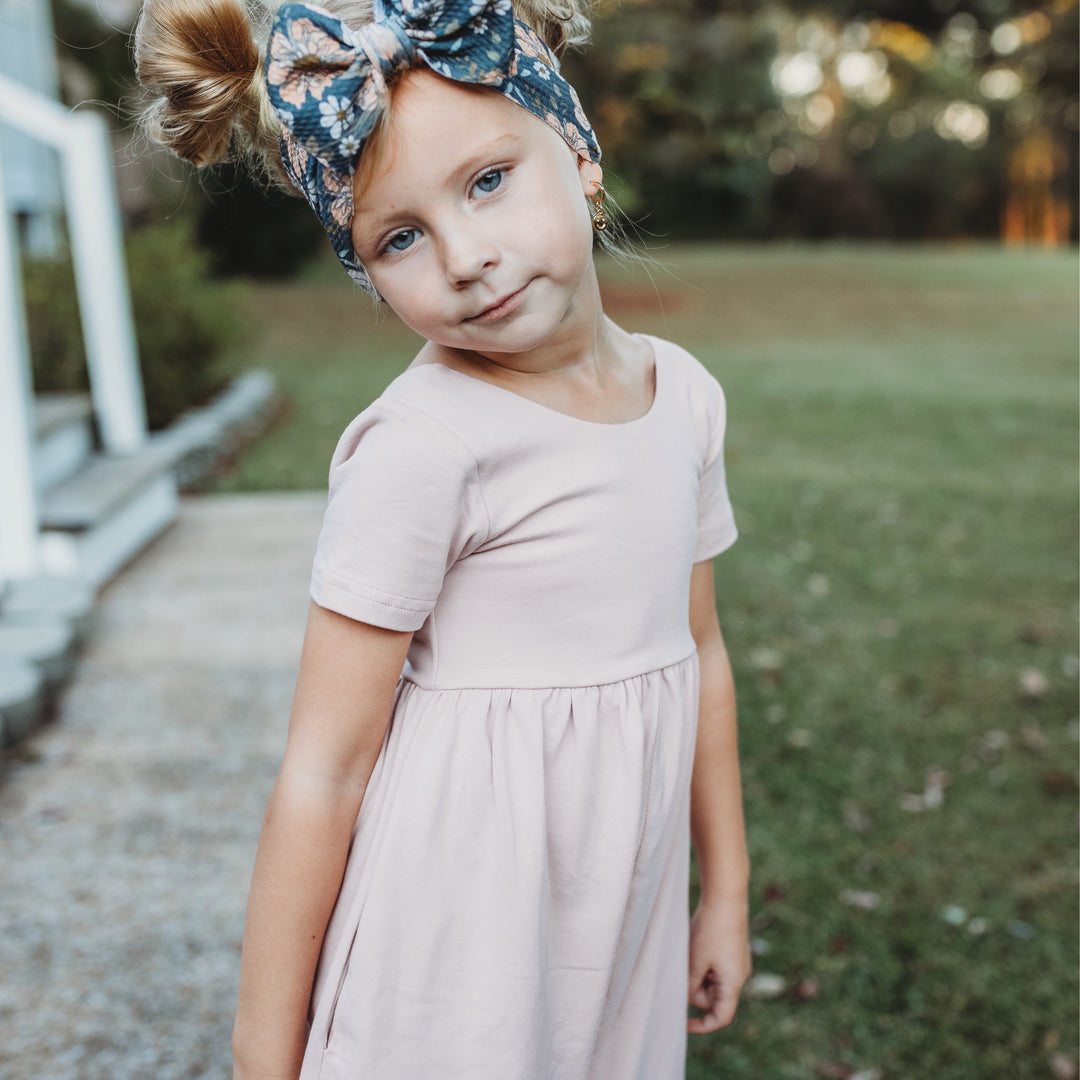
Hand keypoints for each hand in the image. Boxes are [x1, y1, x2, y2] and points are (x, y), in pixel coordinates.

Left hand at [686, 893, 751, 1033]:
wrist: (725, 897)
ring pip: (712, 981)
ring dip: (697, 974)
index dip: (703, 1026)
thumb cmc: (710, 930)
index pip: (721, 1017)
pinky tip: (695, 945)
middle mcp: (739, 976)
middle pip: (713, 998)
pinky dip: (702, 964)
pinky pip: (715, 967)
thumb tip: (686, 1001)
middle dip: (695, 990)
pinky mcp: (732, 950)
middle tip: (681, 970)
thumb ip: (690, 986)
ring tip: (689, 953)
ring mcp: (737, 962)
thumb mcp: (695, 962)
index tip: (683, 1024)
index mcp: (733, 983)